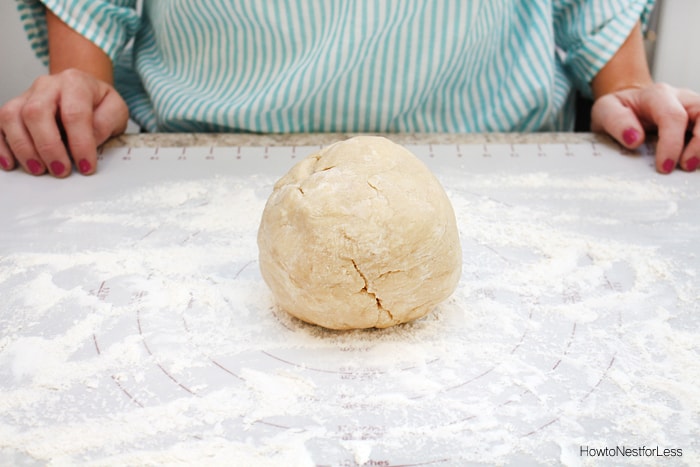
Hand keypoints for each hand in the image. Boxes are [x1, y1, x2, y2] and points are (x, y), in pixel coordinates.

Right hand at [0, 69, 127, 176]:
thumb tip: (90, 140)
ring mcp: (26, 95)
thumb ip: (106, 123)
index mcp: (75, 83)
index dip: (80, 143)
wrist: (82, 91)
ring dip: (24, 148)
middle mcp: (47, 85)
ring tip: (39, 170)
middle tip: (60, 171)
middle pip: (36, 113)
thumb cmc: (99, 104)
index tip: (86, 167)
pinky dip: (1, 146)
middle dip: (48, 147)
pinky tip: (11, 163)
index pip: (75, 114)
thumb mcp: (115, 111)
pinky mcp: (13, 109)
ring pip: (12, 117)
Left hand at [591, 82, 699, 173]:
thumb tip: (634, 139)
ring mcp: (694, 108)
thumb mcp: (605, 111)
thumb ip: (617, 122)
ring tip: (692, 166)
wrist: (627, 105)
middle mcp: (682, 98)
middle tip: (686, 167)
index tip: (664, 166)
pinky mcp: (699, 121)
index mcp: (657, 95)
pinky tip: (697, 161)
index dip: (672, 143)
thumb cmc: (617, 109)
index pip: (672, 116)